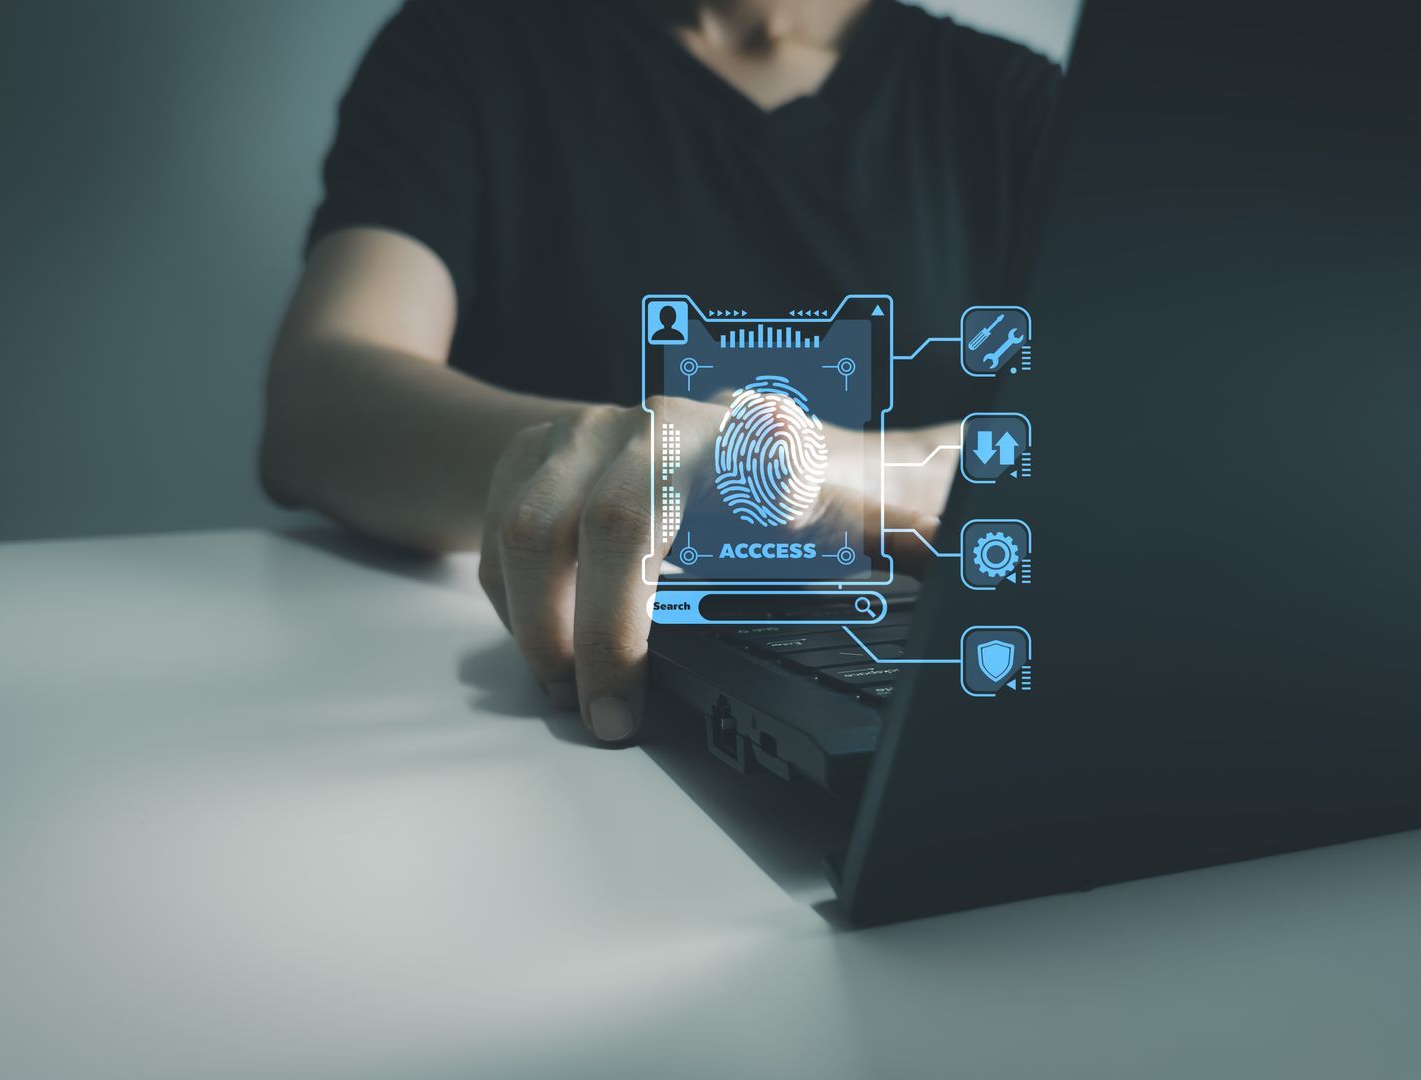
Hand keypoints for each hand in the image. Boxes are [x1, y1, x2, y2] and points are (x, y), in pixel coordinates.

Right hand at [478, 397, 948, 743]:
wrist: (741, 444)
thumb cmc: (813, 494)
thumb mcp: (871, 509)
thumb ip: (899, 513)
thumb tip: (922, 512)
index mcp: (749, 434)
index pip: (736, 475)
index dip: (732, 514)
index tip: (709, 571)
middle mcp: (660, 422)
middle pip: (603, 522)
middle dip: (596, 637)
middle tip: (608, 718)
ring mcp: (586, 431)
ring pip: (530, 527)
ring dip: (540, 627)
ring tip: (574, 696)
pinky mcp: (535, 451)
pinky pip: (499, 529)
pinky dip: (511, 600)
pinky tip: (548, 646)